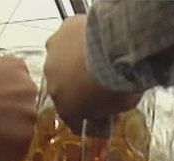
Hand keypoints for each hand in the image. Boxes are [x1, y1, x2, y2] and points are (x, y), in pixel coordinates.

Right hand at [44, 16, 142, 131]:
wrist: (117, 50)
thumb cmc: (119, 82)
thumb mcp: (119, 107)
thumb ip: (107, 110)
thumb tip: (109, 110)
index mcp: (66, 108)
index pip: (72, 118)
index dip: (85, 116)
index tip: (97, 114)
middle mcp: (53, 83)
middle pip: (64, 86)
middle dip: (78, 85)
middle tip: (98, 81)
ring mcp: (54, 55)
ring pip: (62, 60)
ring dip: (75, 61)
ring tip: (96, 57)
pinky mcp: (63, 30)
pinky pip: (69, 36)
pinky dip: (79, 38)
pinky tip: (95, 37)